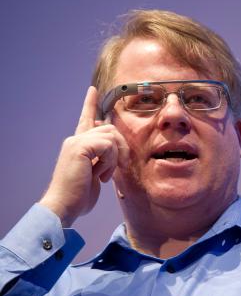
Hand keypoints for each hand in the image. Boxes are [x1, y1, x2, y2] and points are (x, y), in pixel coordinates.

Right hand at [39, 86, 128, 226]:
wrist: (64, 206)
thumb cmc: (79, 196)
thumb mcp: (94, 174)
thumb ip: (102, 159)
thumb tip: (114, 148)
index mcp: (78, 145)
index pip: (86, 119)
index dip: (90, 104)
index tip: (93, 89)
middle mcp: (76, 139)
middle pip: (110, 128)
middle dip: (121, 148)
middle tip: (120, 168)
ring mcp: (76, 142)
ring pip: (111, 137)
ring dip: (115, 158)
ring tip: (104, 175)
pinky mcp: (80, 147)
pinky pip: (108, 146)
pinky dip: (110, 162)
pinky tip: (100, 175)